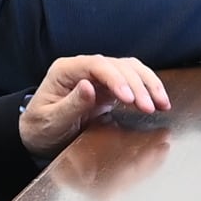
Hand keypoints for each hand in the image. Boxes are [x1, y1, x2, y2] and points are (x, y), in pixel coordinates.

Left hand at [19, 53, 168, 153]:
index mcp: (65, 70)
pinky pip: (133, 81)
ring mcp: (97, 76)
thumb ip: (70, 105)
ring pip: (130, 69)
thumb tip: (89, 87)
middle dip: (138, 86)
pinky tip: (158, 101)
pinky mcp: (108, 87)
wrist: (38, 135)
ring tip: (162, 104)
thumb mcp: (50, 121)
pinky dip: (147, 89)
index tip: (130, 98)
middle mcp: (83, 68)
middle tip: (150, 108)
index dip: (116, 79)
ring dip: (149, 84)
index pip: (96, 65)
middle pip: (118, 66)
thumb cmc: (40, 128)